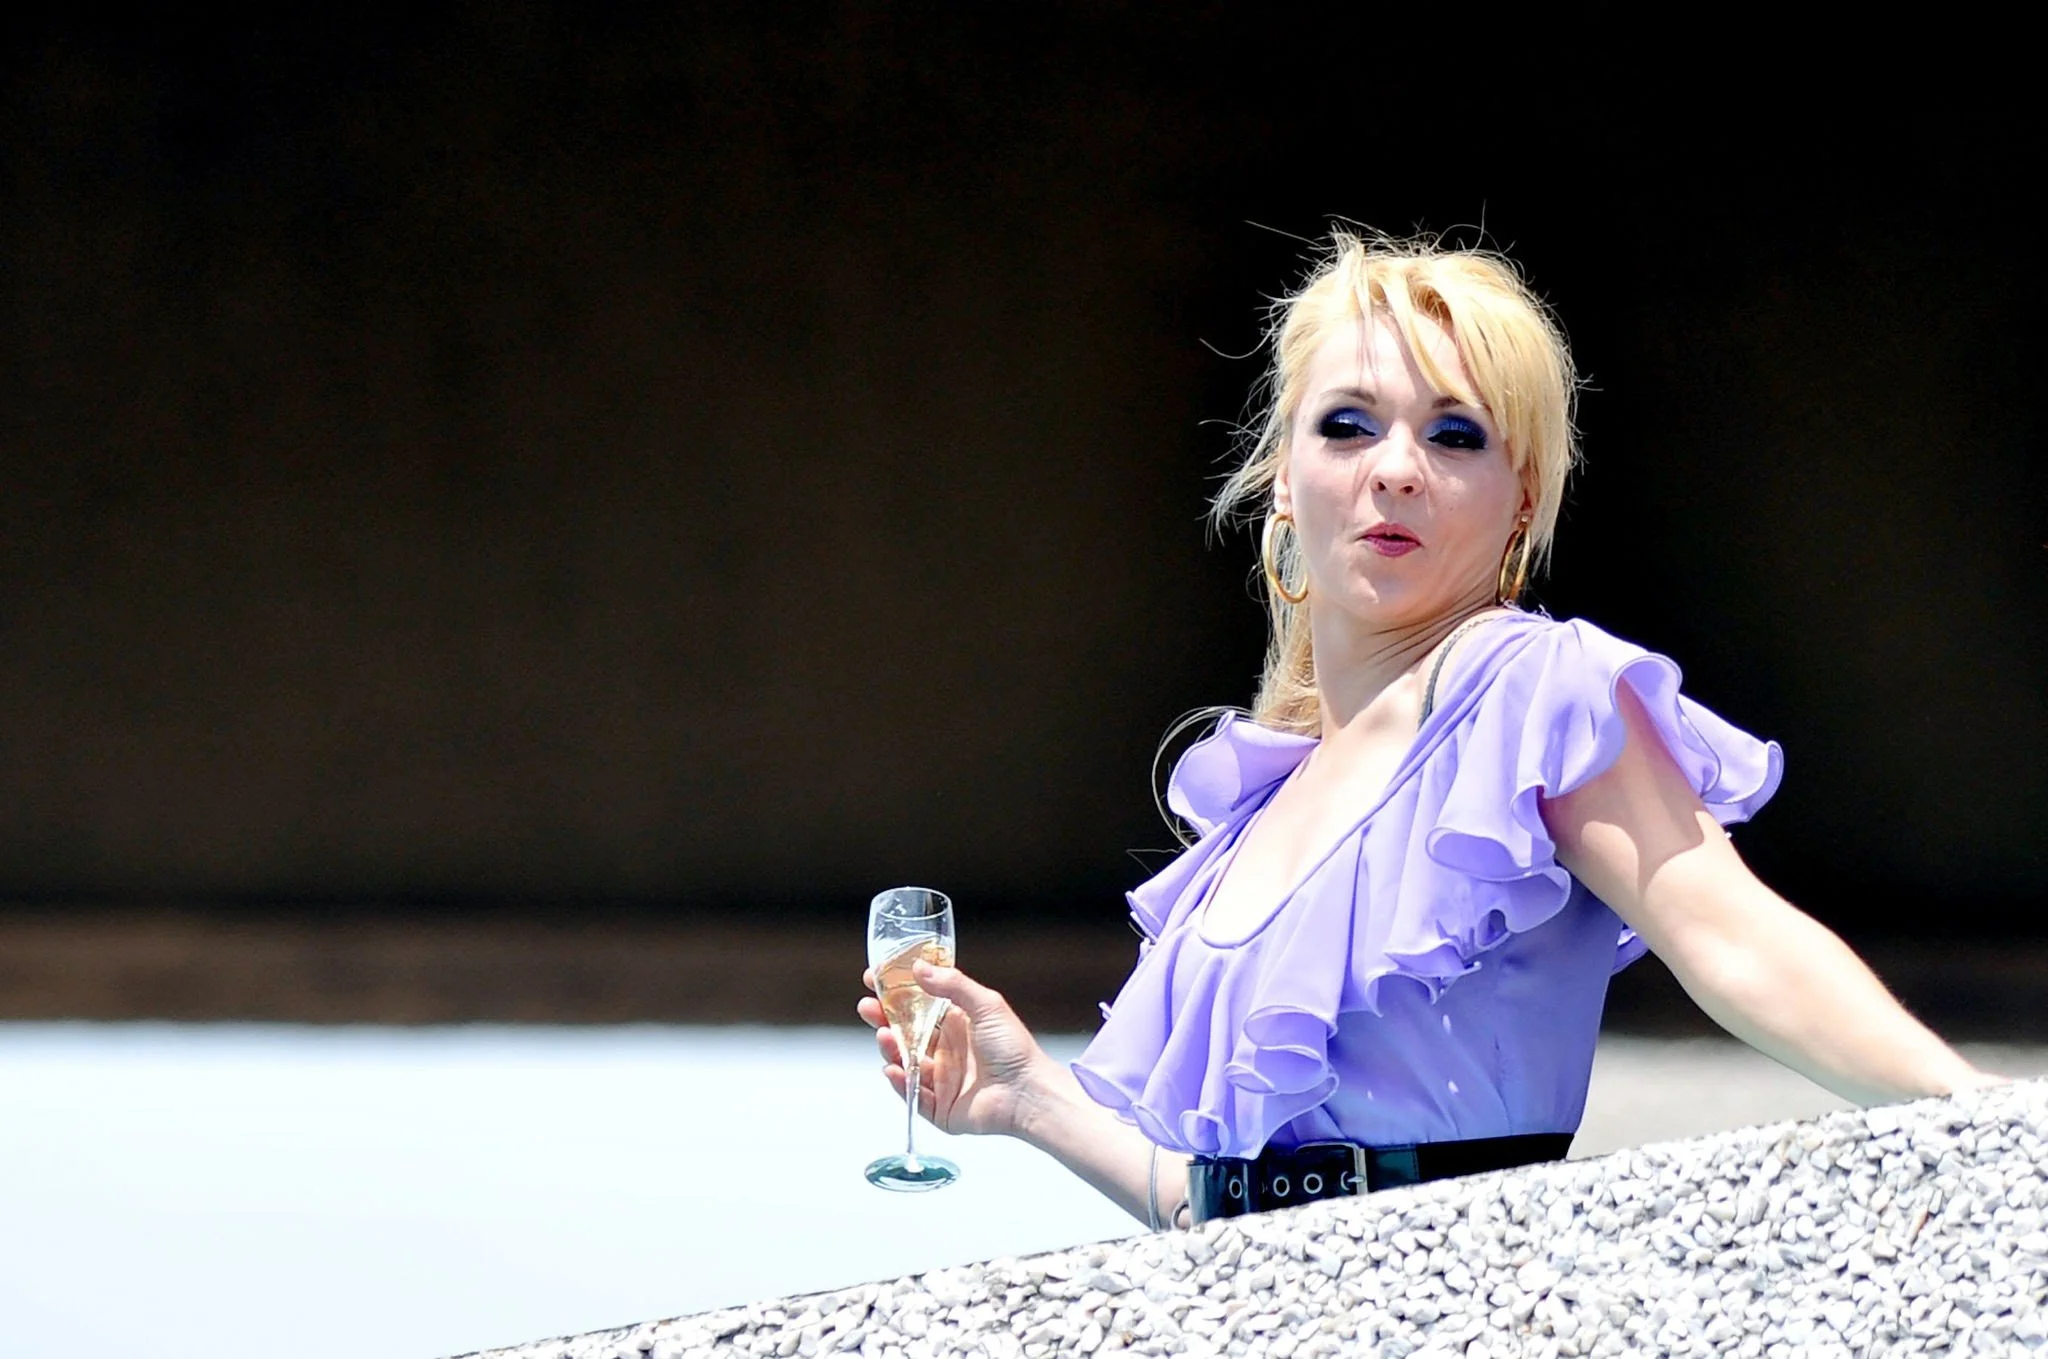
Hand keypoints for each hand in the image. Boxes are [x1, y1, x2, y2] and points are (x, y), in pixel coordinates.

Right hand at [858, 960, 1058, 1138]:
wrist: (1028, 1094)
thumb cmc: (1015, 1049)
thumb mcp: (986, 1006)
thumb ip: (952, 986)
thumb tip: (919, 967)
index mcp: (958, 1024)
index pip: (918, 1005)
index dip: (895, 993)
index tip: (875, 978)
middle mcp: (947, 1050)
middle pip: (905, 1033)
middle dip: (883, 1019)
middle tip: (867, 1006)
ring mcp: (942, 1079)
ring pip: (905, 1062)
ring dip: (890, 1048)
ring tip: (883, 1035)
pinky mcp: (940, 1108)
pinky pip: (913, 1095)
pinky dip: (900, 1083)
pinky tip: (892, 1069)